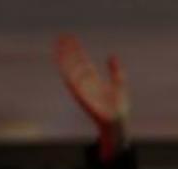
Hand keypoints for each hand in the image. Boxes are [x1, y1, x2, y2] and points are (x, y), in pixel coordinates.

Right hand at [53, 35, 129, 157]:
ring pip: (70, 70)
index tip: (71, 39)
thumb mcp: (119, 83)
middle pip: (74, 63)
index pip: (82, 61)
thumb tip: (112, 55)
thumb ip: (115, 70)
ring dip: (64, 58)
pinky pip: (72, 83)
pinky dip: (66, 72)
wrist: (117, 122)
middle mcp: (86, 82)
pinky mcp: (81, 96)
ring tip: (58, 45)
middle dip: (68, 50)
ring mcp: (82, 89)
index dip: (77, 50)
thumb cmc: (118, 107)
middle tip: (61, 37)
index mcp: (93, 79)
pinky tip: (61, 63)